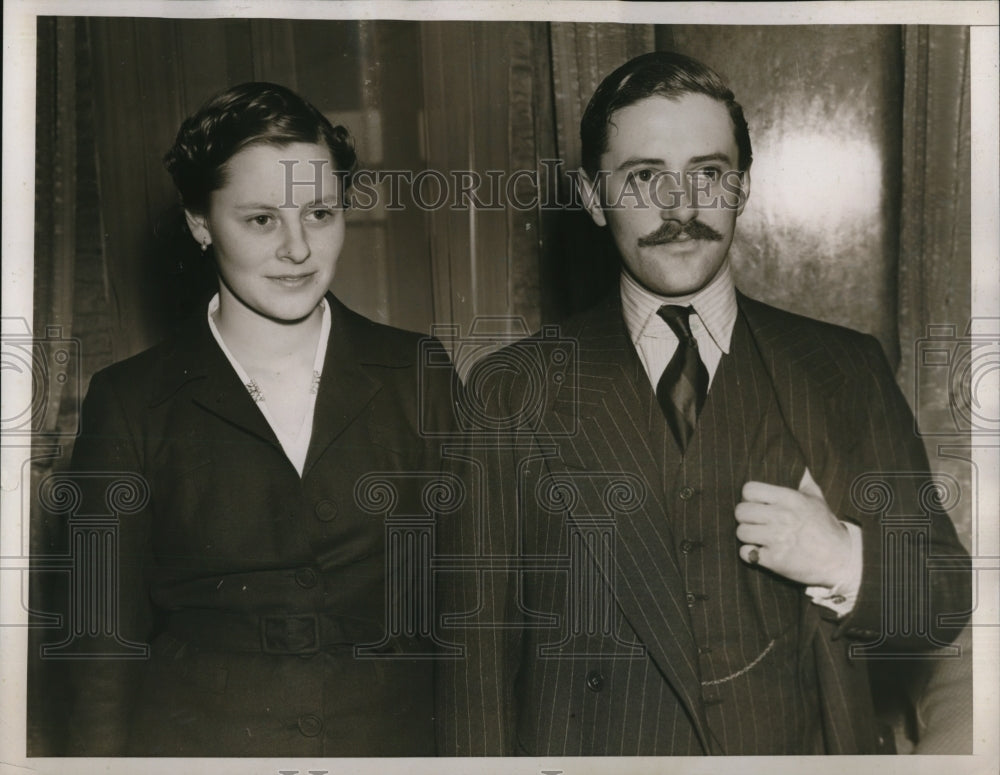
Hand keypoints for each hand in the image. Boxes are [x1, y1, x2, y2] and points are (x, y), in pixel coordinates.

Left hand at [734, 473, 850, 586]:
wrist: (841, 561)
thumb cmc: (826, 528)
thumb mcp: (818, 501)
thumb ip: (805, 483)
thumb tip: (802, 468)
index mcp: (790, 499)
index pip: (749, 490)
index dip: (749, 497)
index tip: (757, 505)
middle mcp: (782, 516)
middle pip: (741, 511)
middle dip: (746, 518)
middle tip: (756, 523)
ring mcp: (777, 538)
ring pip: (741, 532)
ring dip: (748, 537)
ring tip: (759, 538)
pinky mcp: (774, 559)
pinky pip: (746, 553)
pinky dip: (750, 555)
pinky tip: (760, 552)